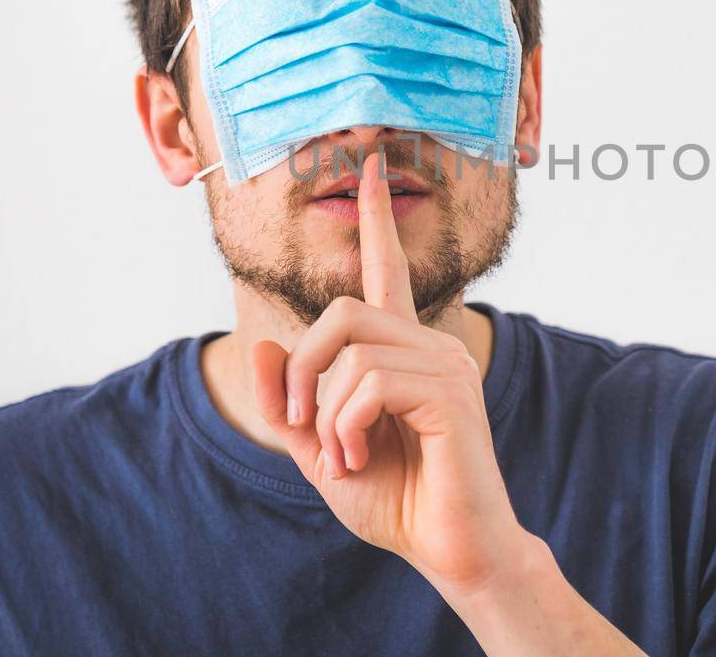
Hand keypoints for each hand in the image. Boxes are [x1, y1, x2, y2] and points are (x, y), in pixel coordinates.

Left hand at [248, 151, 529, 591]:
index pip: (388, 268)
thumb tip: (265, 347)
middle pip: (343, 310)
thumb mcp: (322, 452)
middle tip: (301, 428)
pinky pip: (371, 383)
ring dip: (324, 414)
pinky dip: (346, 428)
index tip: (372, 167)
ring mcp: (444, 365)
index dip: (376, 218)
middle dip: (303, 370)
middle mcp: (429, 345)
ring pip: (351, 350)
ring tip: (341, 457)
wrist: (451, 550)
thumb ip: (290, 405)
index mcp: (403, 351)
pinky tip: (359, 460)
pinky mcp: (451, 393)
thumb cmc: (397, 502)